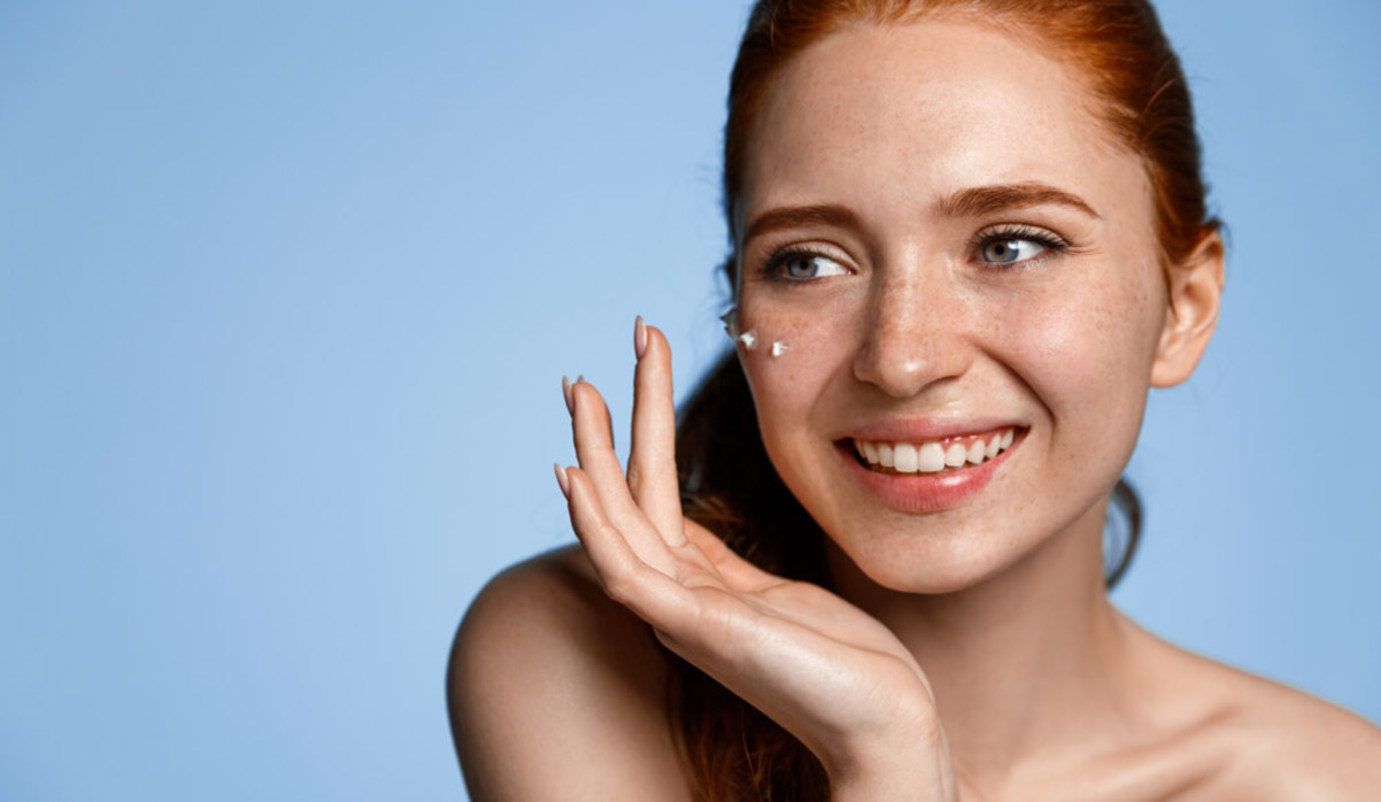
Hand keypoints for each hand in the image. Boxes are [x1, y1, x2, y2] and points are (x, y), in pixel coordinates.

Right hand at [555, 318, 957, 799]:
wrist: (881, 724)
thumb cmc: (843, 664)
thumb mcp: (778, 594)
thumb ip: (726, 564)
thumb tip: (693, 524)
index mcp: (698, 585)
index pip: (652, 497)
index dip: (637, 436)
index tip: (629, 375)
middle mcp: (677, 598)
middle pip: (627, 499)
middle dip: (604, 432)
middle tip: (579, 373)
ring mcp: (680, 615)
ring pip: (617, 522)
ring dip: (592, 454)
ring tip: (580, 389)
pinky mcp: (694, 629)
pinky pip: (627, 569)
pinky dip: (594, 524)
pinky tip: (575, 475)